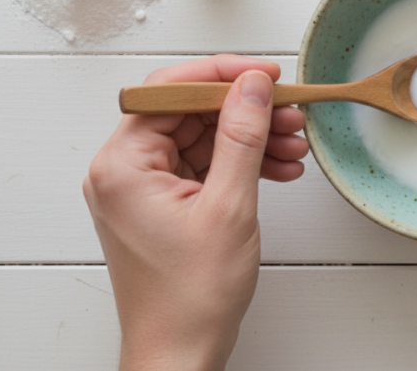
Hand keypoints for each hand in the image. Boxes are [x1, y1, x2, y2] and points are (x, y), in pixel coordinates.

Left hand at [84, 55, 308, 370]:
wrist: (181, 352)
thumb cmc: (190, 297)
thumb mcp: (229, 206)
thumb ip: (241, 136)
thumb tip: (252, 85)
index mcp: (123, 165)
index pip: (169, 90)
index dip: (221, 74)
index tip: (265, 74)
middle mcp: (123, 170)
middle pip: (188, 111)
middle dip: (244, 110)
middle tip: (290, 111)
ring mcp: (141, 188)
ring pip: (200, 137)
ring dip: (250, 137)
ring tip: (293, 143)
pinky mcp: (161, 203)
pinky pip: (203, 164)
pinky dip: (240, 163)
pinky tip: (277, 167)